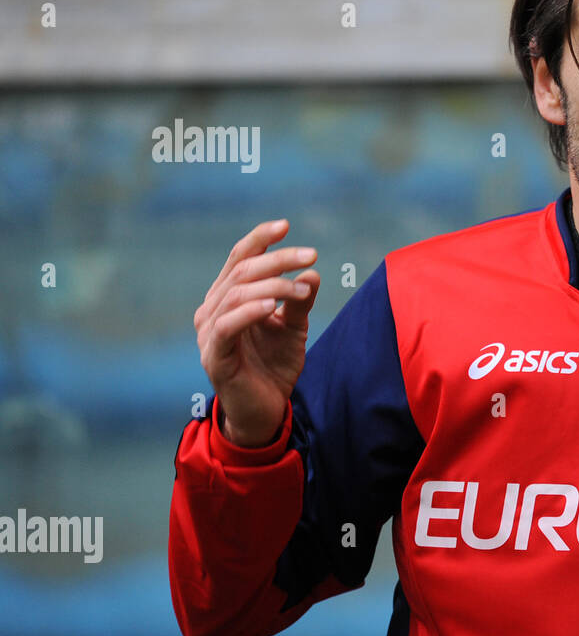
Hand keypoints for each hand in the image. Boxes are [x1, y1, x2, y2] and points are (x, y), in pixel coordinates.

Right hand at [194, 219, 320, 446]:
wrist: (265, 411)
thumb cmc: (274, 366)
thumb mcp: (294, 327)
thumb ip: (300, 300)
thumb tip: (313, 271)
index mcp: (227, 298)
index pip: (239, 259)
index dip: (259, 239)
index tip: (286, 224)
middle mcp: (212, 310)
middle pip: (241, 271)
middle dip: (278, 259)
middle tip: (311, 254)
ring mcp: (209, 333)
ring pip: (235, 294)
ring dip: (272, 285)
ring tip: (302, 289)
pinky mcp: (214, 356)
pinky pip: (226, 326)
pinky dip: (249, 311)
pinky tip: (271, 307)